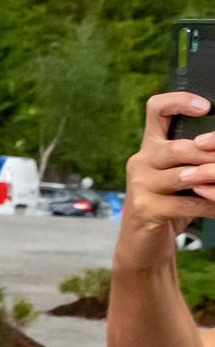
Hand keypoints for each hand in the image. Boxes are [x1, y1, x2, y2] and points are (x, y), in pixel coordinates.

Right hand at [121, 92, 214, 248]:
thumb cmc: (169, 206)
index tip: (205, 108)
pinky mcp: (145, 209)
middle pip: (175, 147)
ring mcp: (139, 186)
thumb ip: (197, 159)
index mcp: (150, 147)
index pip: (156, 110)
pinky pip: (185, 204)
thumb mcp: (182, 176)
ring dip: (213, 178)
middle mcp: (140, 162)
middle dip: (209, 151)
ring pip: (183, 176)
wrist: (143, 244)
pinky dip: (209, 206)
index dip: (179, 102)